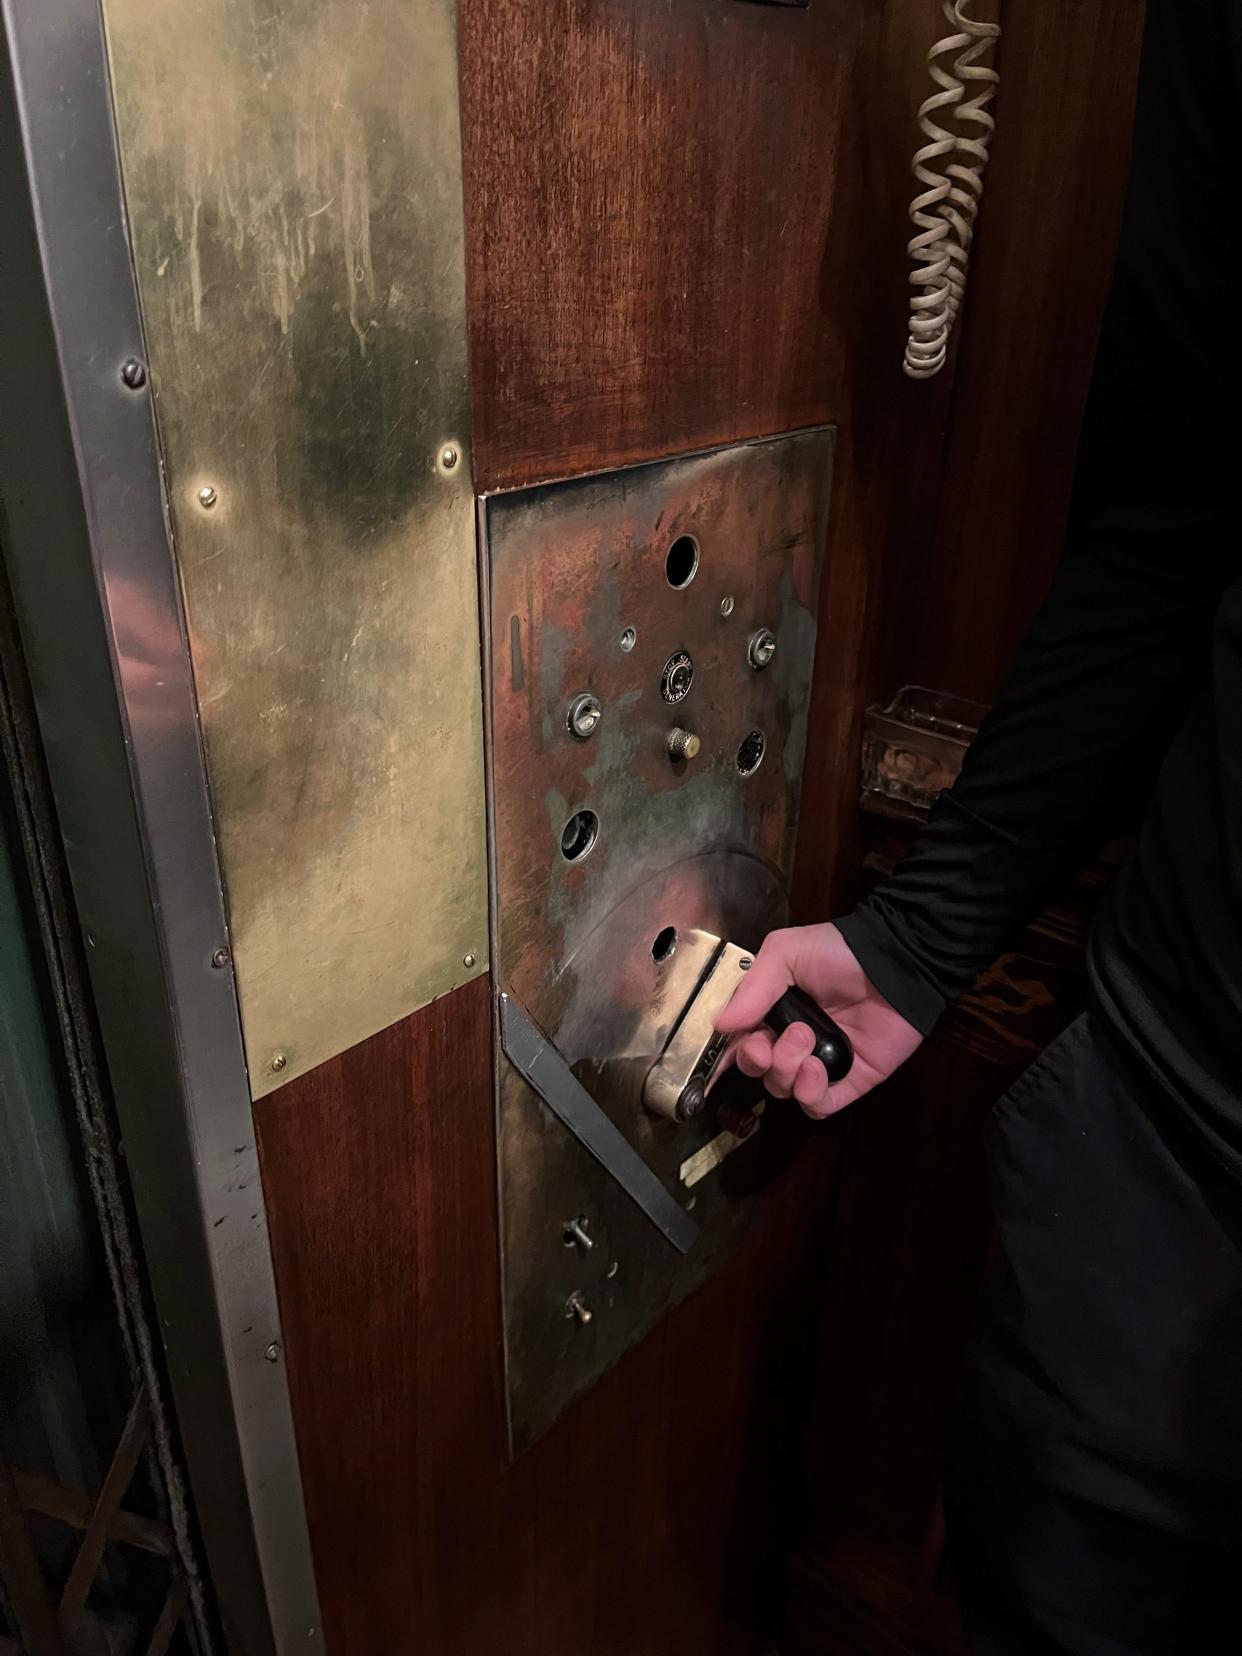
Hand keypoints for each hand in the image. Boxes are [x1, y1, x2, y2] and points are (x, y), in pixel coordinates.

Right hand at [713, 922, 922, 1117]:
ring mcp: (820, 1063)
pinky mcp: (849, 1081)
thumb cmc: (838, 952)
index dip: (726, 1053)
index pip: (739, 1042)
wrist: (894, 964)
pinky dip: (810, 1093)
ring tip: (807, 1040)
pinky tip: (816, 1069)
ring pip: (783, 1089)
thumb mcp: (785, 953)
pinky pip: (817, 1106)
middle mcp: (791, 1040)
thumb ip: (752, 989)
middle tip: (775, 1038)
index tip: (719, 1055)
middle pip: (757, 1070)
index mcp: (773, 1011)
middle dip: (757, 1058)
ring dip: (786, 1069)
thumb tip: (720, 1025)